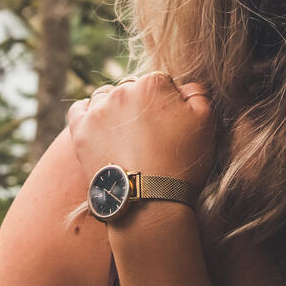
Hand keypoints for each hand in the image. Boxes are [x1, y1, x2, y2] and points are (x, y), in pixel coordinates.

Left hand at [67, 73, 214, 193]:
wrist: (150, 201)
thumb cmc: (182, 162)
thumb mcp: (206, 122)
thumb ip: (198, 93)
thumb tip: (184, 88)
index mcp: (152, 84)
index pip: (160, 83)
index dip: (167, 102)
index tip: (169, 123)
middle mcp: (122, 91)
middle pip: (132, 88)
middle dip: (140, 104)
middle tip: (148, 132)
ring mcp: (98, 111)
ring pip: (105, 97)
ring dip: (114, 107)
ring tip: (125, 133)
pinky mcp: (80, 130)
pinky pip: (79, 109)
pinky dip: (88, 113)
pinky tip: (99, 125)